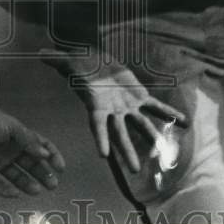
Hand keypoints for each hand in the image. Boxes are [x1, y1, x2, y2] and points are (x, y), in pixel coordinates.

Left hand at [0, 101, 64, 196]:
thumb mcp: (11, 128)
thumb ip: (28, 141)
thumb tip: (45, 154)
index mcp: (18, 135)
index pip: (40, 145)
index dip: (51, 155)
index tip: (60, 167)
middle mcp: (9, 148)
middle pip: (30, 164)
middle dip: (42, 174)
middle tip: (52, 184)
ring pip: (15, 175)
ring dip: (26, 183)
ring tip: (36, 190)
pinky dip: (5, 189)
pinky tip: (15, 194)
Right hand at [42, 52, 187, 173]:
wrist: (97, 61)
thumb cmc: (81, 64)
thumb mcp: (70, 61)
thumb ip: (57, 60)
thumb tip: (40, 53)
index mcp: (96, 105)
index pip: (98, 125)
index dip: (101, 138)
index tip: (103, 155)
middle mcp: (113, 112)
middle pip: (121, 134)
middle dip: (128, 151)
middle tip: (135, 170)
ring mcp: (128, 107)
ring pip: (141, 125)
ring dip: (152, 139)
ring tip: (162, 155)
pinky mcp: (140, 97)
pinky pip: (156, 107)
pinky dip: (170, 114)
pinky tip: (184, 122)